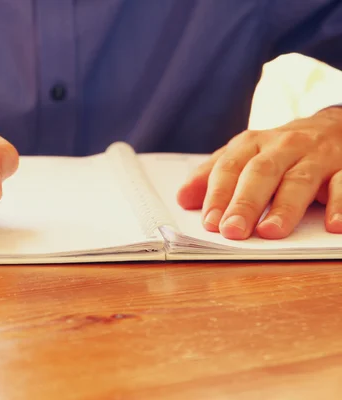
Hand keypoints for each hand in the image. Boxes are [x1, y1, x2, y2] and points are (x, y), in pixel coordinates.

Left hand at [177, 107, 341, 239]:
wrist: (336, 125)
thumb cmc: (280, 150)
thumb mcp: (244, 155)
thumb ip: (213, 176)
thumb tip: (183, 198)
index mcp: (252, 144)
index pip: (230, 168)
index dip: (218, 195)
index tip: (209, 222)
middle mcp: (283, 146)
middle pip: (261, 173)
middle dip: (245, 202)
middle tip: (232, 230)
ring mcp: (317, 156)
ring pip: (299, 180)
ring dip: (284, 208)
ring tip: (270, 232)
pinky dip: (341, 204)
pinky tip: (333, 225)